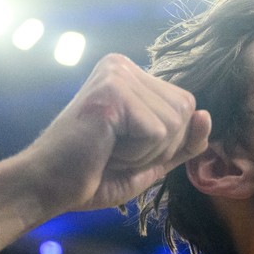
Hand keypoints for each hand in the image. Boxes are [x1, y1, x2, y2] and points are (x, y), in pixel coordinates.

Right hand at [15, 54, 211, 217]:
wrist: (46, 187)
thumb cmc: (92, 175)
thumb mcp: (150, 159)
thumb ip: (182, 141)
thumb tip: (207, 115)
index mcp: (130, 74)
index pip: (185, 105)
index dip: (166, 141)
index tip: (122, 148)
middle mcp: (123, 65)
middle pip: (185, 110)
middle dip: (159, 146)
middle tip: (114, 151)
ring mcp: (117, 75)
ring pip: (175, 122)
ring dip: (147, 152)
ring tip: (109, 150)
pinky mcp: (114, 92)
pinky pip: (158, 132)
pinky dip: (137, 154)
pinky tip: (105, 149)